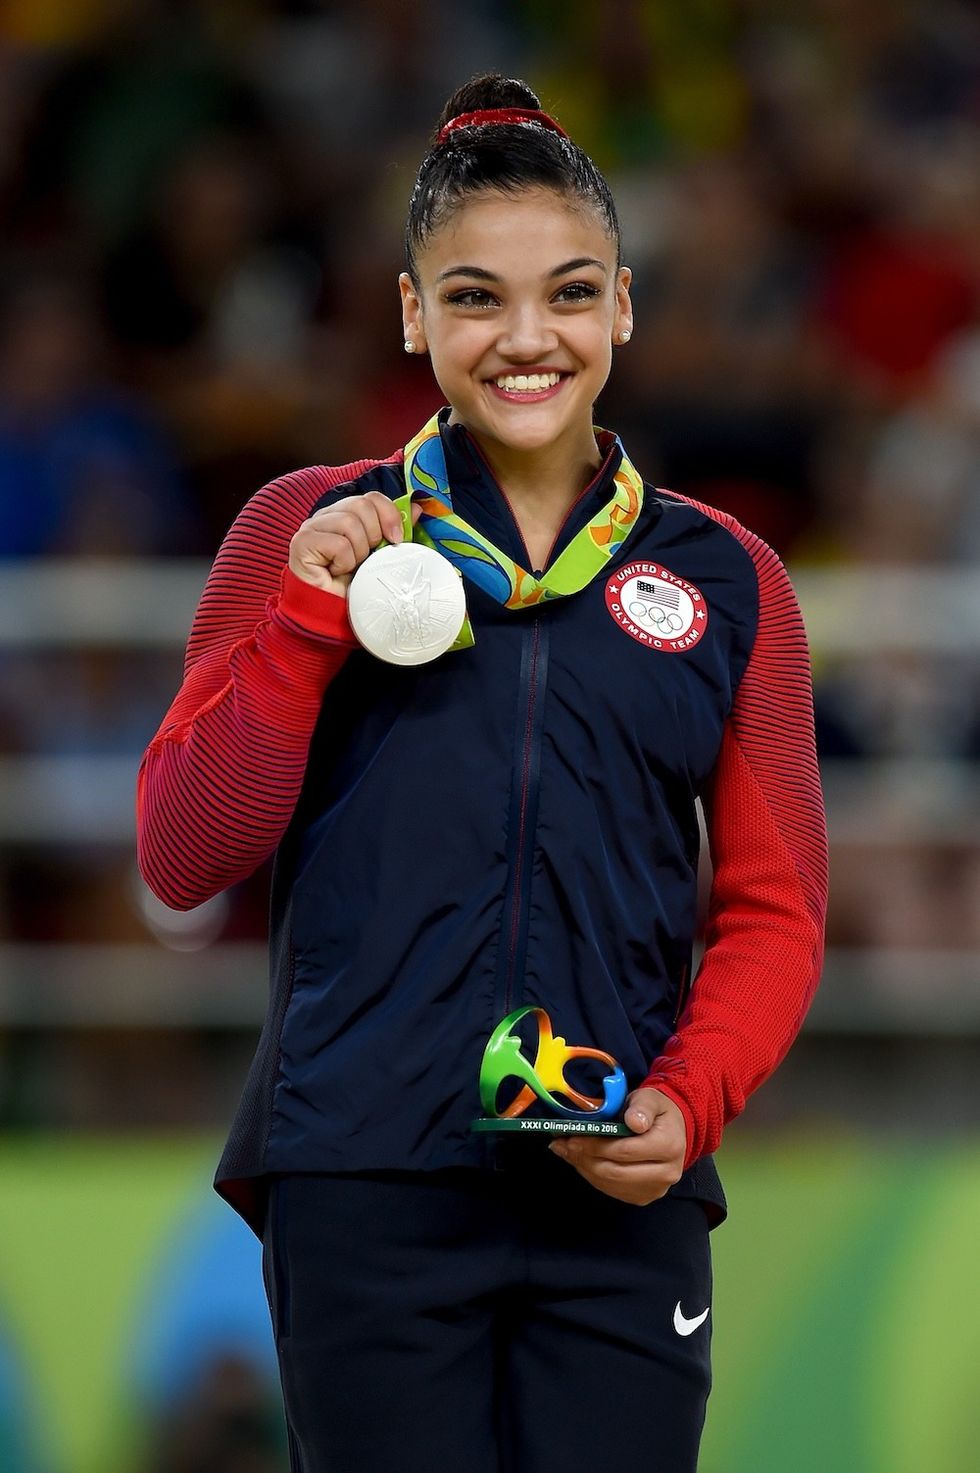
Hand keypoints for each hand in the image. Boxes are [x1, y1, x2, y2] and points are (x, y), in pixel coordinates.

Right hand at [289, 492, 421, 595]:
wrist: (332, 612)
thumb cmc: (353, 585)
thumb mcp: (380, 554)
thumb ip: (393, 531)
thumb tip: (416, 509)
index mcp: (343, 514)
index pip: (371, 497)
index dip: (389, 514)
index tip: (397, 539)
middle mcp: (325, 516)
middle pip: (361, 505)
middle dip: (374, 535)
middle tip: (367, 558)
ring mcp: (311, 527)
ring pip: (349, 523)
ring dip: (358, 552)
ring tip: (350, 567)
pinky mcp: (302, 543)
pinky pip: (339, 545)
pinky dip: (345, 563)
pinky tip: (336, 572)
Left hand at [547, 1088, 686, 1204]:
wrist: (672, 1131)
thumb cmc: (657, 1112)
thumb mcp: (650, 1099)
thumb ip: (641, 1107)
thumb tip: (633, 1122)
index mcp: (669, 1146)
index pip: (625, 1151)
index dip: (596, 1145)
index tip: (574, 1136)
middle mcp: (666, 1173)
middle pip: (615, 1171)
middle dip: (584, 1158)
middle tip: (562, 1144)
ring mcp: (655, 1189)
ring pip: (610, 1183)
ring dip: (584, 1168)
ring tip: (565, 1150)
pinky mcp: (643, 1197)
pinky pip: (612, 1190)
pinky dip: (592, 1176)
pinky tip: (579, 1160)